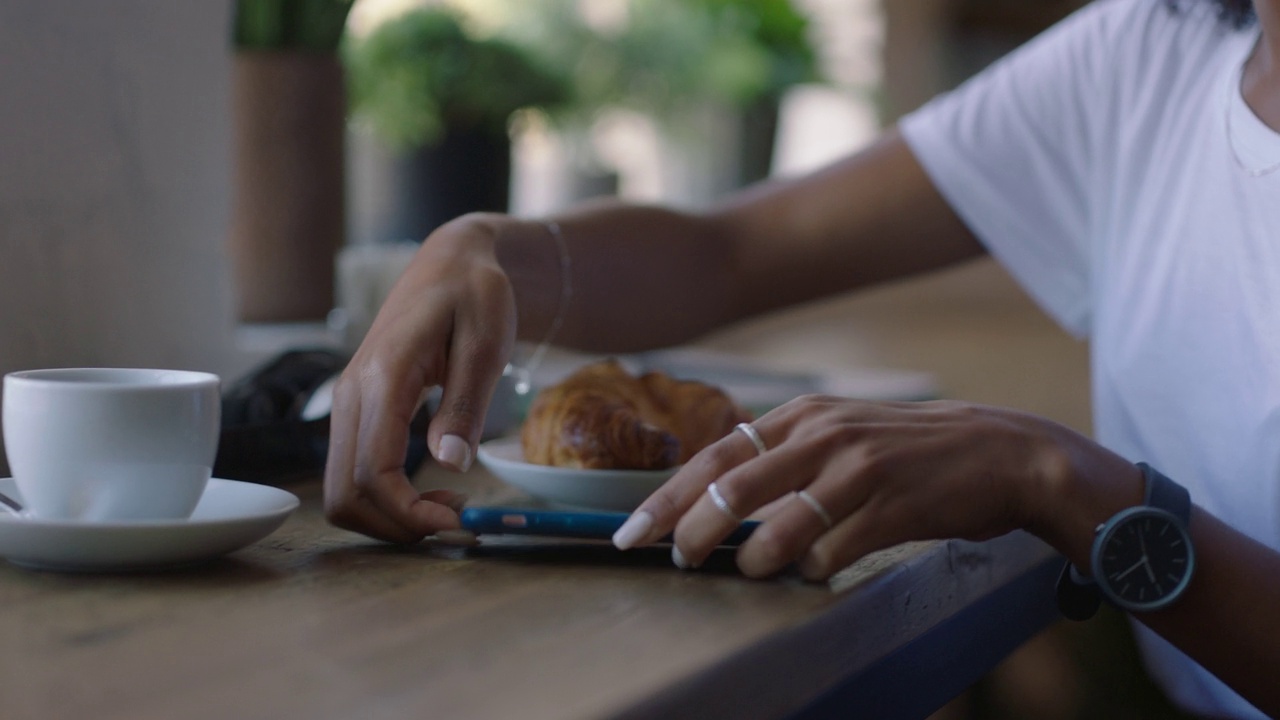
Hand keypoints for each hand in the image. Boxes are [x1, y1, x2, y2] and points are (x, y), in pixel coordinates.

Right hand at [323, 215, 517, 542]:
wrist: (451, 261)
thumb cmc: (475, 294)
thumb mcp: (486, 342)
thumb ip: (467, 404)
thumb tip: (452, 463)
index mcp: (384, 376)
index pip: (374, 471)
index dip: (411, 513)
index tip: (460, 522)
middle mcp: (351, 393)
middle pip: (345, 493)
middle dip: (397, 525)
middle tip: (457, 521)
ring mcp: (346, 402)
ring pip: (341, 490)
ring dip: (389, 516)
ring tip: (448, 505)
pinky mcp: (354, 409)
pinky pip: (351, 472)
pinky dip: (384, 498)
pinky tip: (430, 488)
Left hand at [614, 394, 1116, 579]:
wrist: (999, 451)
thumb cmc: (906, 450)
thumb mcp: (838, 432)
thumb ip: (781, 454)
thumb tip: (711, 493)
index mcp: (802, 416)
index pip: (713, 457)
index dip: (666, 497)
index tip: (632, 530)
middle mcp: (823, 435)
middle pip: (732, 488)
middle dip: (692, 530)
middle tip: (678, 560)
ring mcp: (859, 468)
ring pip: (780, 524)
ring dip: (756, 557)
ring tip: (754, 568)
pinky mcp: (893, 505)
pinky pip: (833, 550)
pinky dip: (813, 569)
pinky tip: (816, 570)